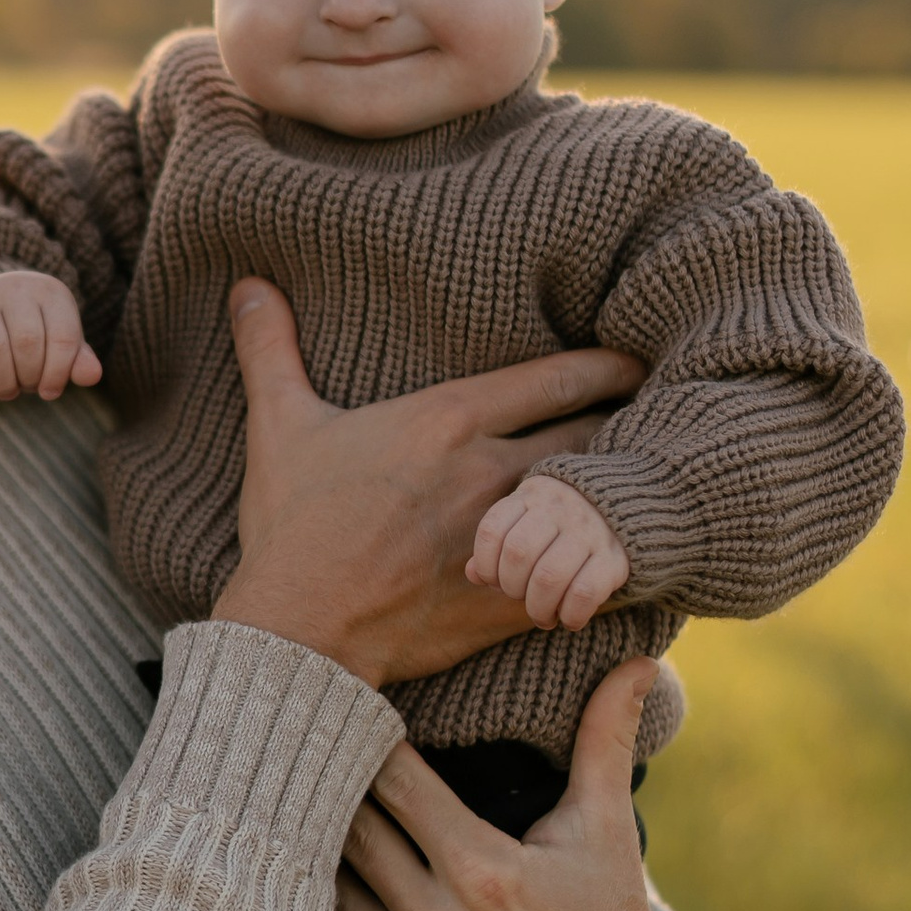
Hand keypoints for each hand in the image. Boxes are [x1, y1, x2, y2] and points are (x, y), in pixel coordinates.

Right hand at [0, 270, 103, 400]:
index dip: (59, 374)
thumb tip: (92, 376)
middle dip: (30, 377)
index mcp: (49, 292)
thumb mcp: (60, 336)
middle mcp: (14, 288)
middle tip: (28, 386)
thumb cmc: (35, 326)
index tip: (50, 391)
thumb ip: (78, 358)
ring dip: (4, 382)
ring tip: (9, 389)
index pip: (63, 337)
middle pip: (27, 343)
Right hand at [209, 280, 643, 685]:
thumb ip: (272, 348)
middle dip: (632, 422)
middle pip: (596, 434)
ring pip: (599, 501)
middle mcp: (490, 470)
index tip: (636, 359)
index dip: (607, 366)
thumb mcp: (278, 425)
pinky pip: (589, 576)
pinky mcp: (513, 599)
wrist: (300, 628)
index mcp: (448, 420)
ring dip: (628, 489)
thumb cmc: (291, 525)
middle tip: (662, 414)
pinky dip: (616, 566)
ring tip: (658, 480)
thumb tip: (248, 283)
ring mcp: (508, 535)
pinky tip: (638, 560)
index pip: (557, 377)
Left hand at [308, 660, 685, 910]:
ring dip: (312, 865)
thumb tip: (634, 658)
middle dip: (330, 796)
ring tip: (283, 822)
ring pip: (331, 907)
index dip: (365, 747)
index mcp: (487, 872)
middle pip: (353, 839)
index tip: (343, 717)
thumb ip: (602, 740)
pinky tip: (292, 904)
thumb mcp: (606, 829)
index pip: (395, 786)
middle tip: (298, 758)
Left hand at [468, 473, 631, 631]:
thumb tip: (472, 574)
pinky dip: (570, 614)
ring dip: (538, 607)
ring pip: (549, 577)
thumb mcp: (528, 519)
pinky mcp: (615, 557)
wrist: (628, 505)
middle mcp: (560, 509)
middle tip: (521, 598)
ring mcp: (590, 531)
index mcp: (532, 496)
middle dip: (512, 588)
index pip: (492, 530)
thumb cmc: (562, 523)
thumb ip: (499, 543)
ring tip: (542, 616)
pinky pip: (584, 592)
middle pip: (518, 554)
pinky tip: (568, 619)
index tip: (493, 580)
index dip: (485, 564)